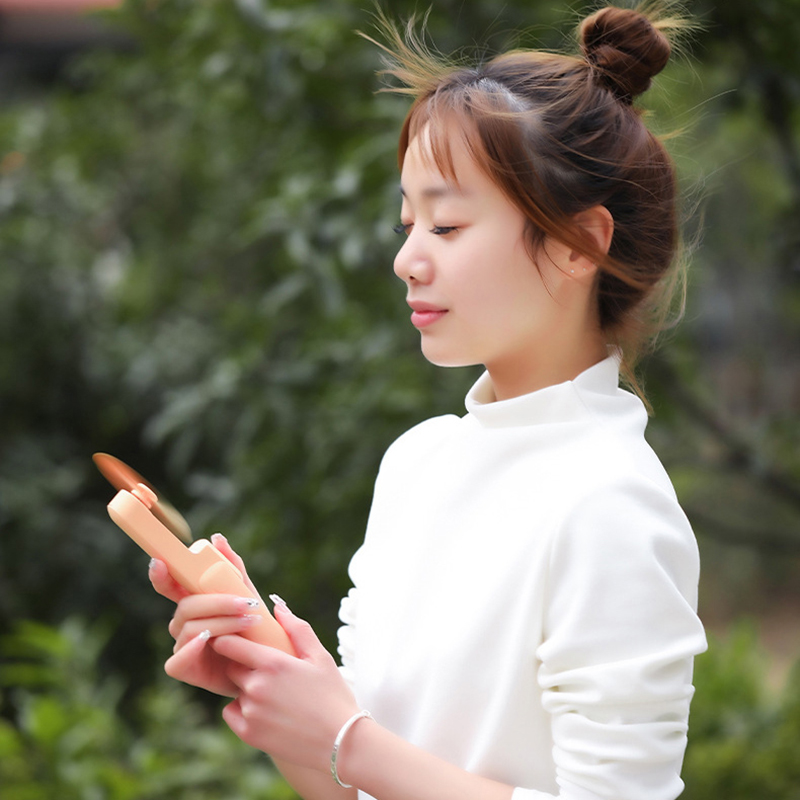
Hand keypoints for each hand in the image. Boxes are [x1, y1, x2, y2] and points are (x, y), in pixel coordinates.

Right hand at [149, 533, 264, 695]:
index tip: (160, 562)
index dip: (160, 574)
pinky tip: (212, 642)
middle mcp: (184, 622)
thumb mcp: (247, 593)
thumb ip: (232, 568)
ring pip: (190, 628)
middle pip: (186, 606)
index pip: (170, 585)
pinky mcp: (184, 668)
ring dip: (222, 622)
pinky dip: (192, 649)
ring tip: (250, 621)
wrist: (265, 667)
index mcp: (195, 601)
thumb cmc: (254, 628)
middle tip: (247, 602)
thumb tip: (217, 538)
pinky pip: (177, 659)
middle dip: (217, 602)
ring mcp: (182, 645)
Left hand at [214, 601, 361, 769]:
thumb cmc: (333, 695)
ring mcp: (251, 712)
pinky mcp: (249, 734)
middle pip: (232, 668)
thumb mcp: (320, 656)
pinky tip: (266, 711)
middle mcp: (256, 686)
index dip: (228, 641)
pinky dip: (242, 710)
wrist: (340, 741)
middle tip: (267, 672)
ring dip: (246, 689)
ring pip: (235, 691)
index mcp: (273, 663)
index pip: (230, 645)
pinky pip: (231, 713)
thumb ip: (297, 629)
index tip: (233, 641)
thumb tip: (278, 606)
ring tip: (275, 696)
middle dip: (244, 666)